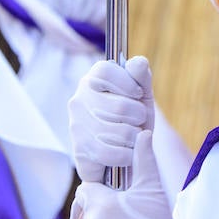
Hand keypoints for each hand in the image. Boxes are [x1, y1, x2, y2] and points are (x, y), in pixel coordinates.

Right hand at [67, 56, 154, 183]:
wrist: (125, 151)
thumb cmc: (133, 118)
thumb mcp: (142, 95)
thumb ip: (141, 77)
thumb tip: (139, 62)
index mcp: (92, 80)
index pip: (105, 71)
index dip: (127, 83)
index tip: (137, 94)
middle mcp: (78, 101)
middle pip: (121, 106)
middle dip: (139, 117)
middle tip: (137, 121)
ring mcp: (76, 126)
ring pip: (120, 132)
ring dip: (135, 138)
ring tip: (131, 137)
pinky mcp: (79, 152)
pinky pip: (112, 154)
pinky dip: (127, 155)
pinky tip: (125, 153)